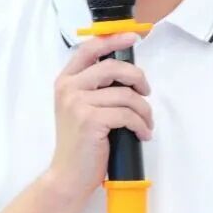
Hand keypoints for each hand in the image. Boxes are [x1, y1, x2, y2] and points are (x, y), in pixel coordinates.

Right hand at [45, 33, 151, 202]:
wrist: (68, 176)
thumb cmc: (79, 145)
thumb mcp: (80, 109)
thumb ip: (94, 88)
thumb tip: (127, 73)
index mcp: (65, 81)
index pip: (90, 49)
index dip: (114, 39)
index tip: (133, 37)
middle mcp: (68, 88)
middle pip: (113, 67)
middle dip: (138, 78)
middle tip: (146, 92)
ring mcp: (78, 104)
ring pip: (125, 94)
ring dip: (144, 110)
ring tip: (146, 123)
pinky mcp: (90, 121)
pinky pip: (127, 115)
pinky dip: (141, 125)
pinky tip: (142, 135)